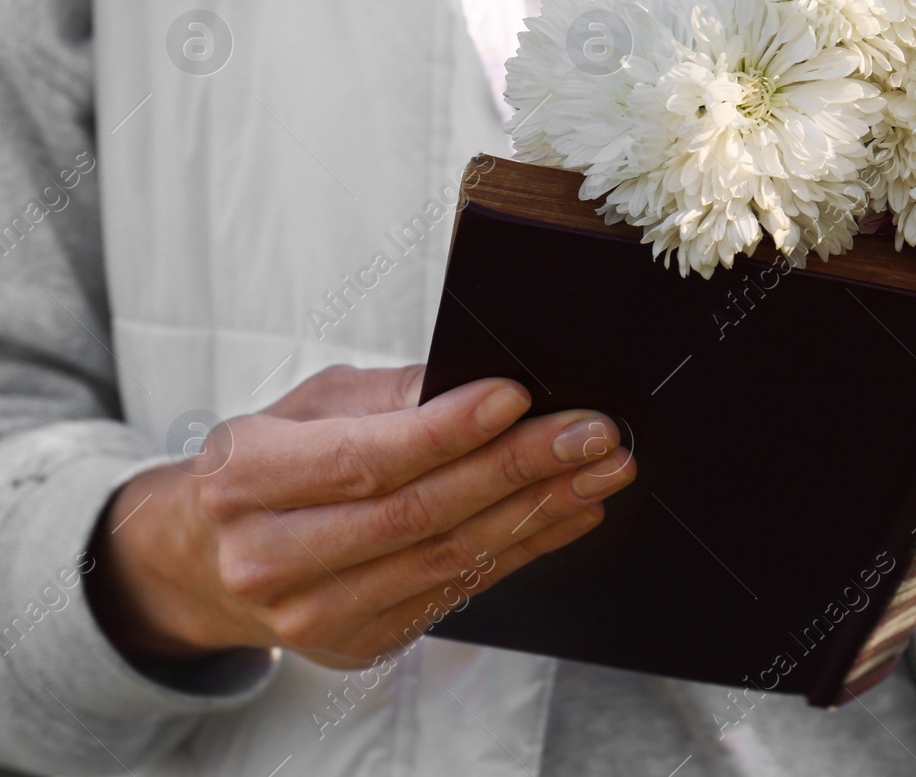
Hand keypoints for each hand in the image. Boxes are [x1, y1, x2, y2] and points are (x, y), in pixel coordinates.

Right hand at [89, 365, 633, 667]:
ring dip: (539, 511)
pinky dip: (523, 547)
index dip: (449, 429)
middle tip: (593, 434)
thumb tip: (482, 382)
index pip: (366, 458)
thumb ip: (390, 395)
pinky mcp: (358, 643)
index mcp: (246, 478)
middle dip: (519, 468)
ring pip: (447, 557)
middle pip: (419, 513)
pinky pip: (458, 589)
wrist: (206, 561)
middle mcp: (270, 557)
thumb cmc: (268, 465)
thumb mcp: (307, 407)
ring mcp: (313, 614)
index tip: (519, 397)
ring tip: (600, 472)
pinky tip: (569, 513)